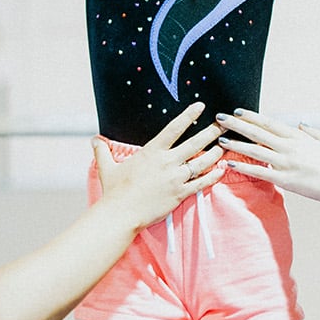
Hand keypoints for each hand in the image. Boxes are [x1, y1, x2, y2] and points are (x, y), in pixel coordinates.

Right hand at [93, 102, 225, 227]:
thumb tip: (94, 140)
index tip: (201, 106)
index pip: (174, 128)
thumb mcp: (107, 168)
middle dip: (211, 132)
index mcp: (152, 151)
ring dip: (216, 153)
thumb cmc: (114, 191)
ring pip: (202, 162)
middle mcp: (167, 162)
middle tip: (224, 124)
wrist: (121, 213)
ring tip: (225, 146)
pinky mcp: (180, 194)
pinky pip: (202, 183)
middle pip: (195, 143)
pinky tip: (222, 169)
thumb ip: (103, 152)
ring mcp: (175, 178)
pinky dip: (214, 175)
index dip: (189, 115)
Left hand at [215, 109, 319, 206]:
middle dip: (237, 124)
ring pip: (254, 150)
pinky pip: (259, 172)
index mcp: (298, 137)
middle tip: (220, 118)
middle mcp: (289, 147)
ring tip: (220, 139)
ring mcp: (285, 162)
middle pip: (257, 132)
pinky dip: (243, 167)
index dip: (252, 117)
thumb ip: (313, 132)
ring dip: (236, 143)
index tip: (237, 111)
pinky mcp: (284, 179)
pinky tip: (229, 163)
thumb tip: (302, 124)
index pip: (269, 123)